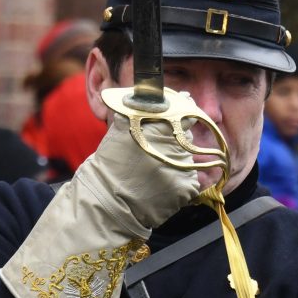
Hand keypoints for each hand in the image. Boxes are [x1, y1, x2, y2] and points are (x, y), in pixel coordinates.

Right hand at [78, 92, 207, 232]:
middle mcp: (172, 143)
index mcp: (156, 126)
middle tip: (152, 156)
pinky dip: (178, 184)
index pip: (184, 111)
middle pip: (186, 136)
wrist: (107, 202)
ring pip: (187, 159)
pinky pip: (190, 181)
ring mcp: (182, 166)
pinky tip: (160, 187)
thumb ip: (142, 111)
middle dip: (174, 143)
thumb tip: (174, 94)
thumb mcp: (120, 130)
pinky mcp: (186, 187)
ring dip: (175, 165)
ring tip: (152, 175)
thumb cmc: (110, 166)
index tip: (182, 111)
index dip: (184, 110)